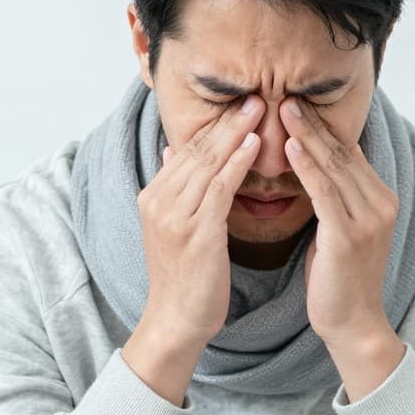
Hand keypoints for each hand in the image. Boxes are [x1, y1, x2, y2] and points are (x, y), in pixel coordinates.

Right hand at [135, 95, 264, 347]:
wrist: (176, 321)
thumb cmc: (184, 279)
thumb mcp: (175, 228)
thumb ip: (176, 189)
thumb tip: (174, 151)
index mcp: (154, 196)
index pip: (187, 150)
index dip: (215, 125)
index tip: (241, 103)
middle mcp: (159, 200)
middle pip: (197, 149)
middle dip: (227, 120)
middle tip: (255, 93)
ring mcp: (175, 216)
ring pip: (208, 163)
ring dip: (236, 133)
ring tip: (261, 108)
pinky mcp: (196, 232)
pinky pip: (219, 188)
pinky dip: (237, 163)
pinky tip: (255, 145)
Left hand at [279, 97, 399, 349]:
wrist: (353, 324)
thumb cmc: (340, 281)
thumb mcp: (341, 231)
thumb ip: (335, 199)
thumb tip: (316, 168)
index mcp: (381, 200)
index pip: (349, 153)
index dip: (323, 127)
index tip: (297, 102)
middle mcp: (380, 204)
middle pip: (343, 153)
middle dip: (314, 123)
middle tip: (287, 93)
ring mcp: (368, 220)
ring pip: (334, 168)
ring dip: (308, 136)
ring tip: (284, 109)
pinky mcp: (349, 236)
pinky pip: (325, 194)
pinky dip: (308, 168)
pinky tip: (292, 148)